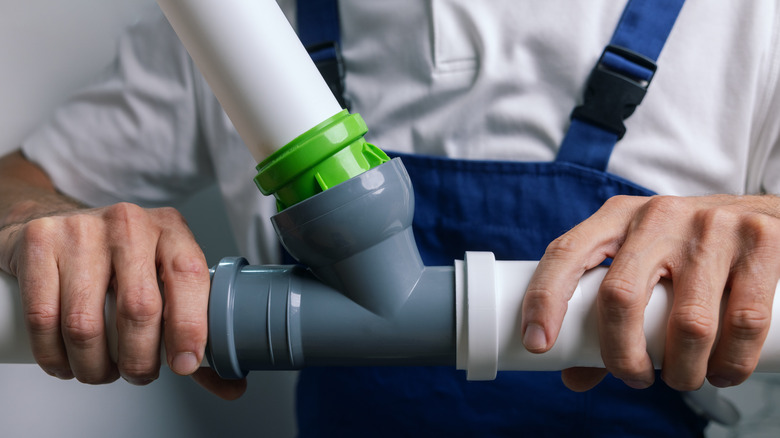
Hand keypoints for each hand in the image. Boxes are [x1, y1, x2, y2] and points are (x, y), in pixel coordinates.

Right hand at [0, 203, 244, 398]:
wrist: (56, 225)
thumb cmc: (118, 261)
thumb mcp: (163, 280)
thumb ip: (194, 331)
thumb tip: (231, 385)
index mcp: (170, 229)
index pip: (189, 275)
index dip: (190, 327)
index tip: (185, 364)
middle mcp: (129, 223)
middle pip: (139, 308)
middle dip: (139, 360)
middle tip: (138, 374)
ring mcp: (81, 229)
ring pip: (86, 322)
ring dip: (94, 366)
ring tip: (101, 371)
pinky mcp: (39, 243)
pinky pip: (44, 318)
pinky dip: (55, 357)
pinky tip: (66, 363)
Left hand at [521, 194, 779, 391]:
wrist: (767, 215)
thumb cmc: (688, 251)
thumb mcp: (642, 265)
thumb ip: (608, 318)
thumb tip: (574, 376)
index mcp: (617, 217)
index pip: (565, 253)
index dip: (543, 299)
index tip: (536, 345)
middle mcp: (658, 215)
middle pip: (620, 296)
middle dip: (620, 355)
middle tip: (633, 379)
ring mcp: (711, 226)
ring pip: (687, 322)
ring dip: (682, 371)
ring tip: (684, 380)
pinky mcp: (761, 241)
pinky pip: (742, 321)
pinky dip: (730, 363)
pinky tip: (723, 372)